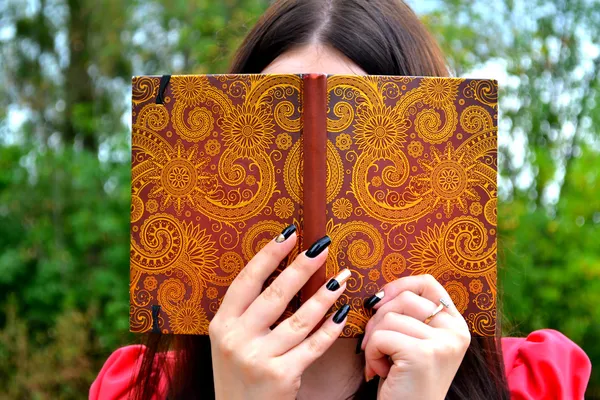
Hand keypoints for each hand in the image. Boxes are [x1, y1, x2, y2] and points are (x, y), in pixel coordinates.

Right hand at [208, 225, 351, 399]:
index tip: (289, 234)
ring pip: (299, 319)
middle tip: (323, 248)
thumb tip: (284, 273)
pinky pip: (313, 346)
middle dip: (302, 267)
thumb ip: (248, 312)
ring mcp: (258, 358)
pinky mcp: (281, 376)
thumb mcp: (230, 339)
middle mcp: (236, 339)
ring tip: (342, 278)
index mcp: (222, 323)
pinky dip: (330, 329)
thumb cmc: (238, 371)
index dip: (269, 254)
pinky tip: (342, 314)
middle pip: (276, 294)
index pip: (247, 280)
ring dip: (324, 295)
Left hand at [360, 275, 470, 399]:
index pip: (428, 283)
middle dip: (379, 319)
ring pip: (389, 317)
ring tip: (384, 363)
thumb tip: (378, 294)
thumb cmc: (405, 379)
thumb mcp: (415, 340)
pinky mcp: (423, 355)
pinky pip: (381, 336)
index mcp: (456, 324)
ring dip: (374, 340)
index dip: (399, 286)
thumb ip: (410, 315)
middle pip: (404, 298)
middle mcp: (456, 331)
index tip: (380, 301)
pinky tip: (381, 372)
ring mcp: (443, 343)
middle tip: (378, 346)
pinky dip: (371, 354)